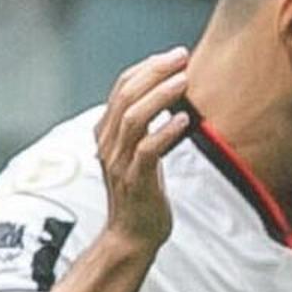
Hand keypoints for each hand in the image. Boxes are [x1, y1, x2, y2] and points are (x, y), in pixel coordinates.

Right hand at [96, 47, 190, 256]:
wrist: (132, 236)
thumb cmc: (142, 194)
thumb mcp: (139, 154)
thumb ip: (145, 127)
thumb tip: (166, 95)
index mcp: (107, 133)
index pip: (121, 88)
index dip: (147, 68)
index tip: (174, 55)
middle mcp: (108, 144)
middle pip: (125, 96)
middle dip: (155, 72)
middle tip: (182, 57)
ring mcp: (119, 163)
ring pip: (134, 119)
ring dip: (160, 96)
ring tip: (184, 81)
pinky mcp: (135, 181)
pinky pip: (147, 151)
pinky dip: (165, 132)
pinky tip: (184, 121)